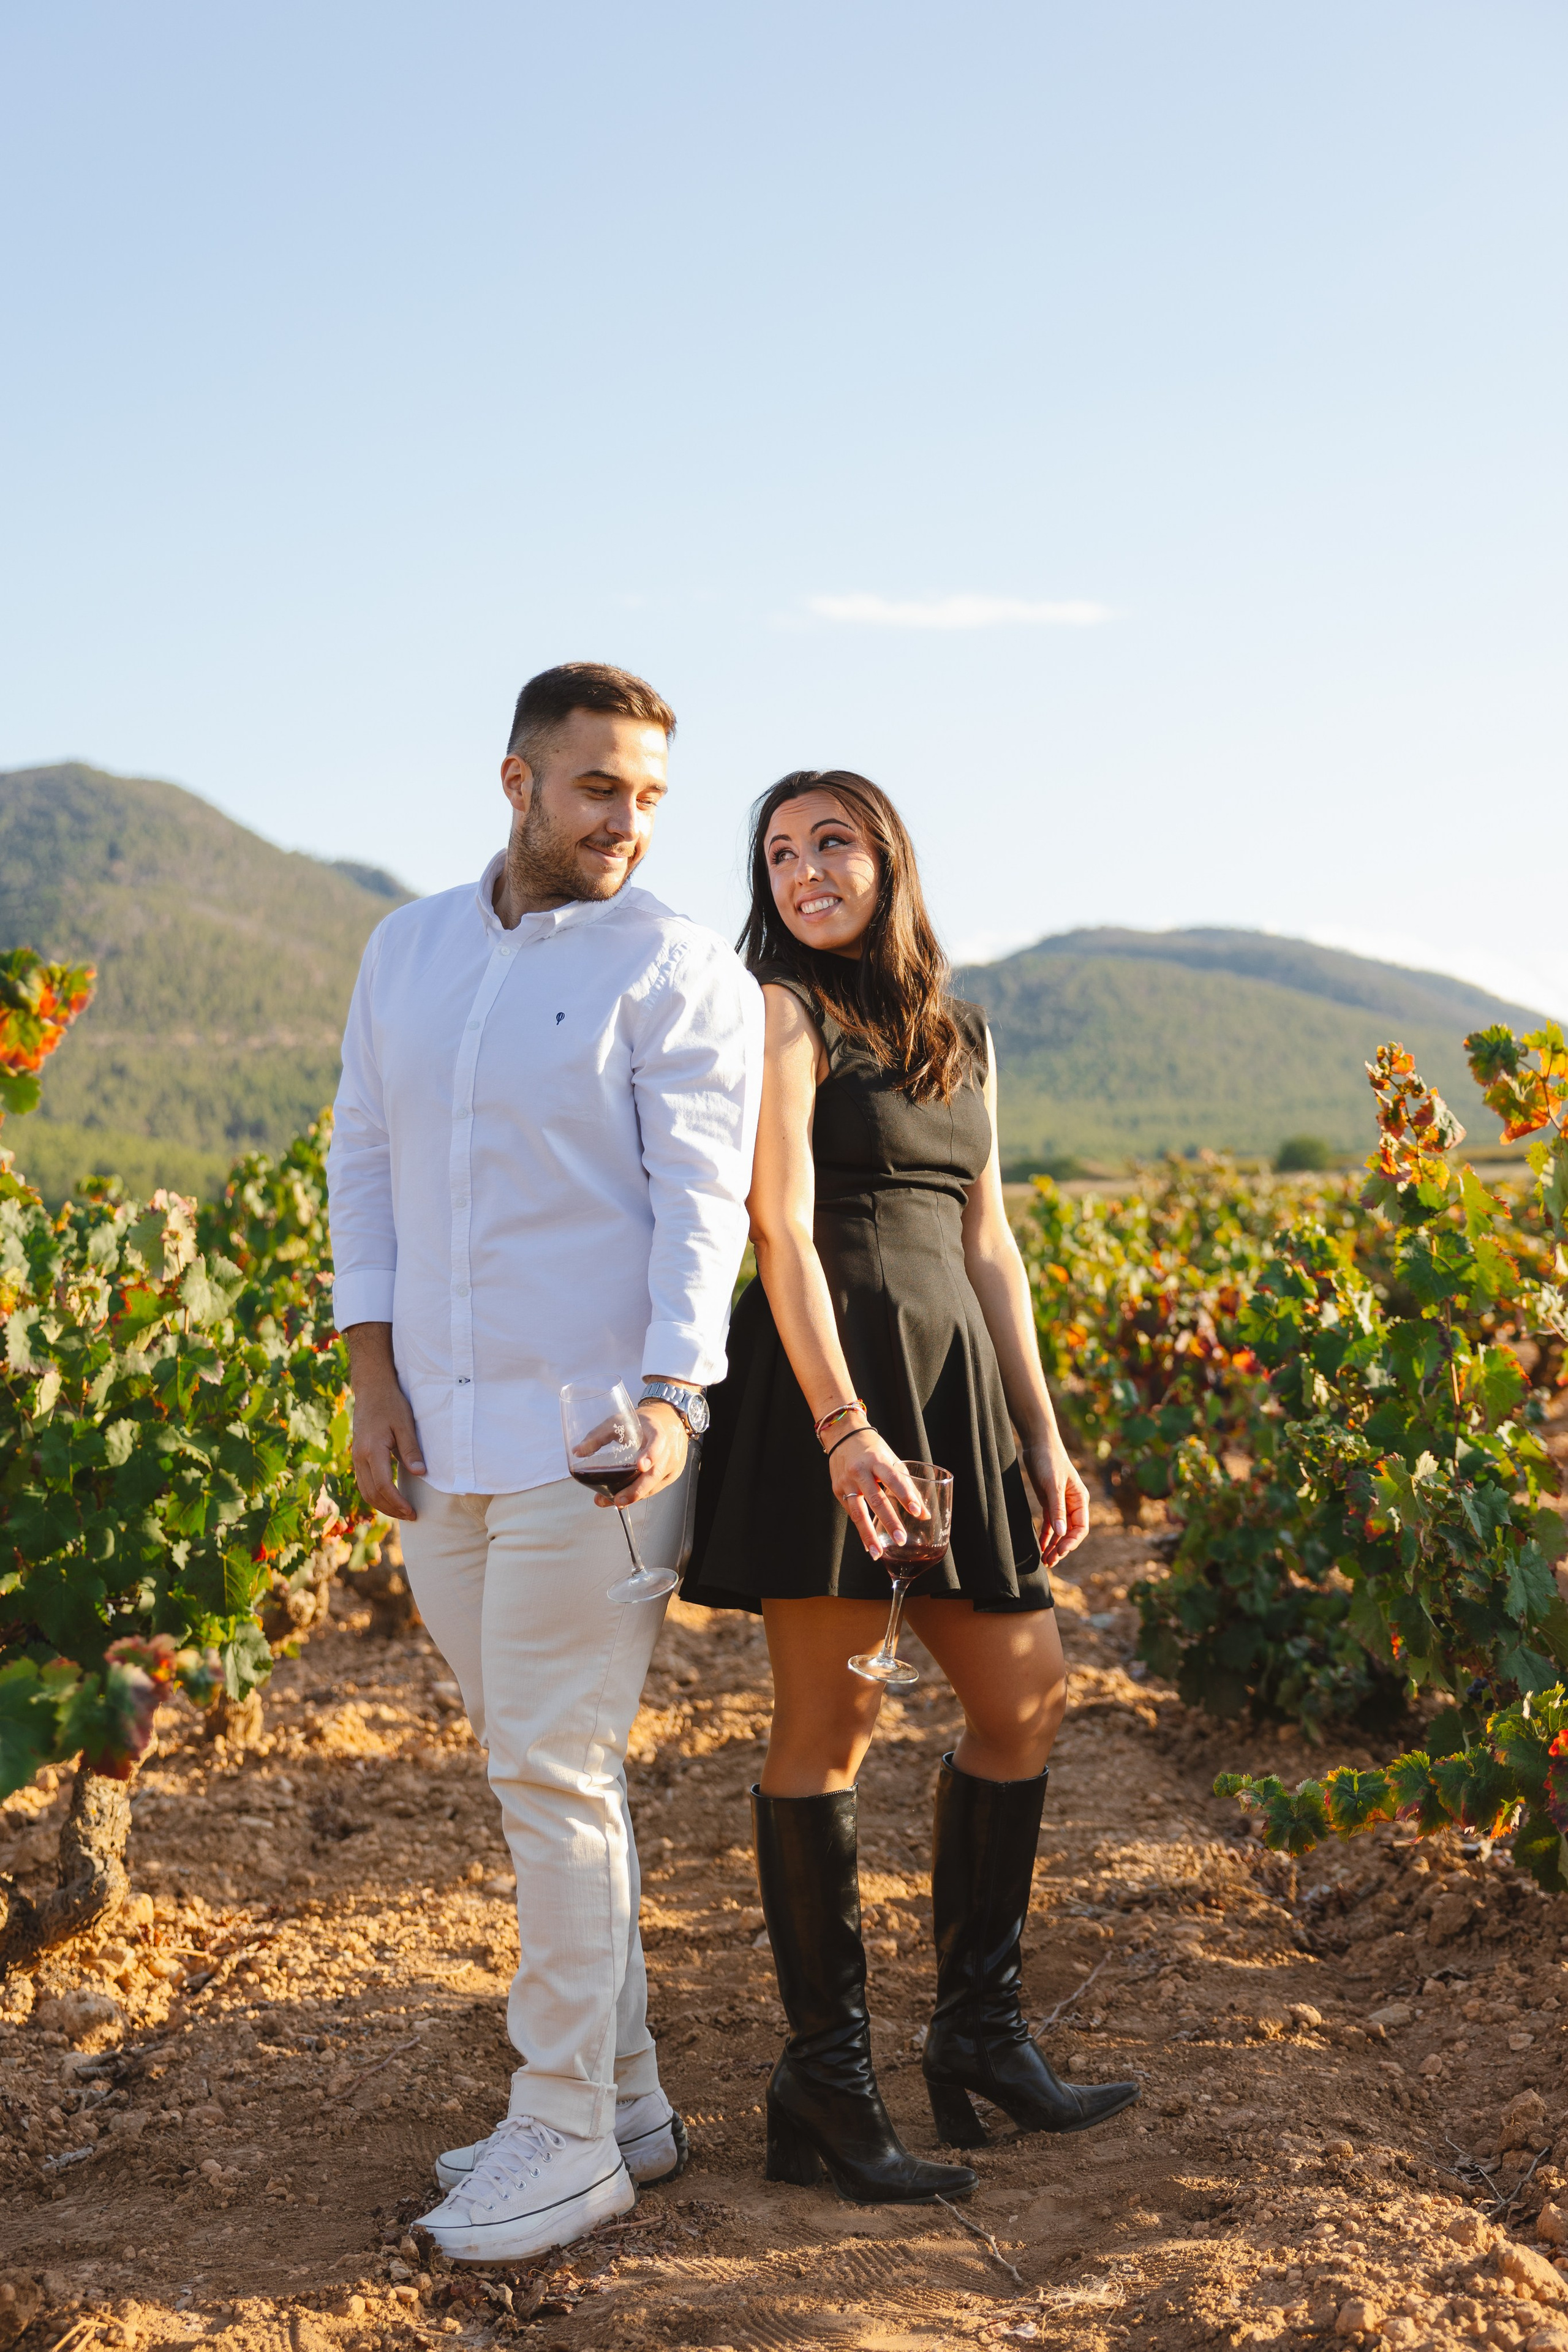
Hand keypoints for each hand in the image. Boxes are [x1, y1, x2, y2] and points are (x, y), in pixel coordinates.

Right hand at [347, 1325, 425, 1522]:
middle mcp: (359, 1457)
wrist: (371, 1387)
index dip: (398, 1503)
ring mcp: (356, 1456)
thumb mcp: (405, 1424)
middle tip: (411, 1516)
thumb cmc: (391, 1403)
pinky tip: (389, 1497)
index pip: (383, 1486)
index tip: (413, 1512)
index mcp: (371, 1450)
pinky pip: (363, 1481)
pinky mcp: (358, 1454)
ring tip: (401, 1511)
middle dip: (391, 1509)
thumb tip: (421, 1474)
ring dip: (382, 1504)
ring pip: (365, 1490)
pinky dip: (375, 1494)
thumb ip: (411, 1450)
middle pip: (371, 1493)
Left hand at [601, 1400, 687, 1507]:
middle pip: (656, 1472)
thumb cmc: (642, 1421)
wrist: (669, 1419)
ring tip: (614, 1502)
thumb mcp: (619, 1421)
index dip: (651, 1454)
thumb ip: (598, 1436)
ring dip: (634, 1495)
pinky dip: (641, 1493)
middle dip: (636, 1490)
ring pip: (655, 1485)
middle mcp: (670, 1449)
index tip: (640, 1466)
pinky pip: (656, 1488)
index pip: (658, 1443)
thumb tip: (577, 1452)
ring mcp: (674, 1463)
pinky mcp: (673, 1474)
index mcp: (658, 1430)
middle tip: (618, 1500)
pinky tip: (626, 1497)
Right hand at [828, 1427, 927, 1557]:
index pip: (894, 1479)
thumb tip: (924, 1514)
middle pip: (876, 1499)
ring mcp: (846, 1481)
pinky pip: (851, 1513)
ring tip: (878, 1553)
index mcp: (877, 1460)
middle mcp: (860, 1471)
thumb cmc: (873, 1450)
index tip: (918, 1512)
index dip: (906, 1496)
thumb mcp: (892, 1461)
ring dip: (869, 1534)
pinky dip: (861, 1530)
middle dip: (889, 1521)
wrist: (843, 1435)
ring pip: (858, 1512)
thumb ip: (907, 1486)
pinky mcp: (837, 1490)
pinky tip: (869, 1544)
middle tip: (901, 1539)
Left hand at [1021, 1434, 1089, 1569]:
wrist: (1039, 1445)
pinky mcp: (1049, 1502)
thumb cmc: (1050, 1461)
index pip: (1081, 1528)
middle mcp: (1073, 1504)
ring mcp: (1061, 1504)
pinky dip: (1046, 1536)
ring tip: (1045, 1560)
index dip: (1071, 1542)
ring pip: (1059, 1531)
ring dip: (1053, 1545)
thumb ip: (1057, 1509)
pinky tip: (1041, 1547)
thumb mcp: (1053, 1485)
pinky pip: (1049, 1524)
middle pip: (1070, 1533)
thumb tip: (1061, 1533)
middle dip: (1061, 1548)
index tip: (1060, 1552)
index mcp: (1080, 1500)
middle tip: (1050, 1562)